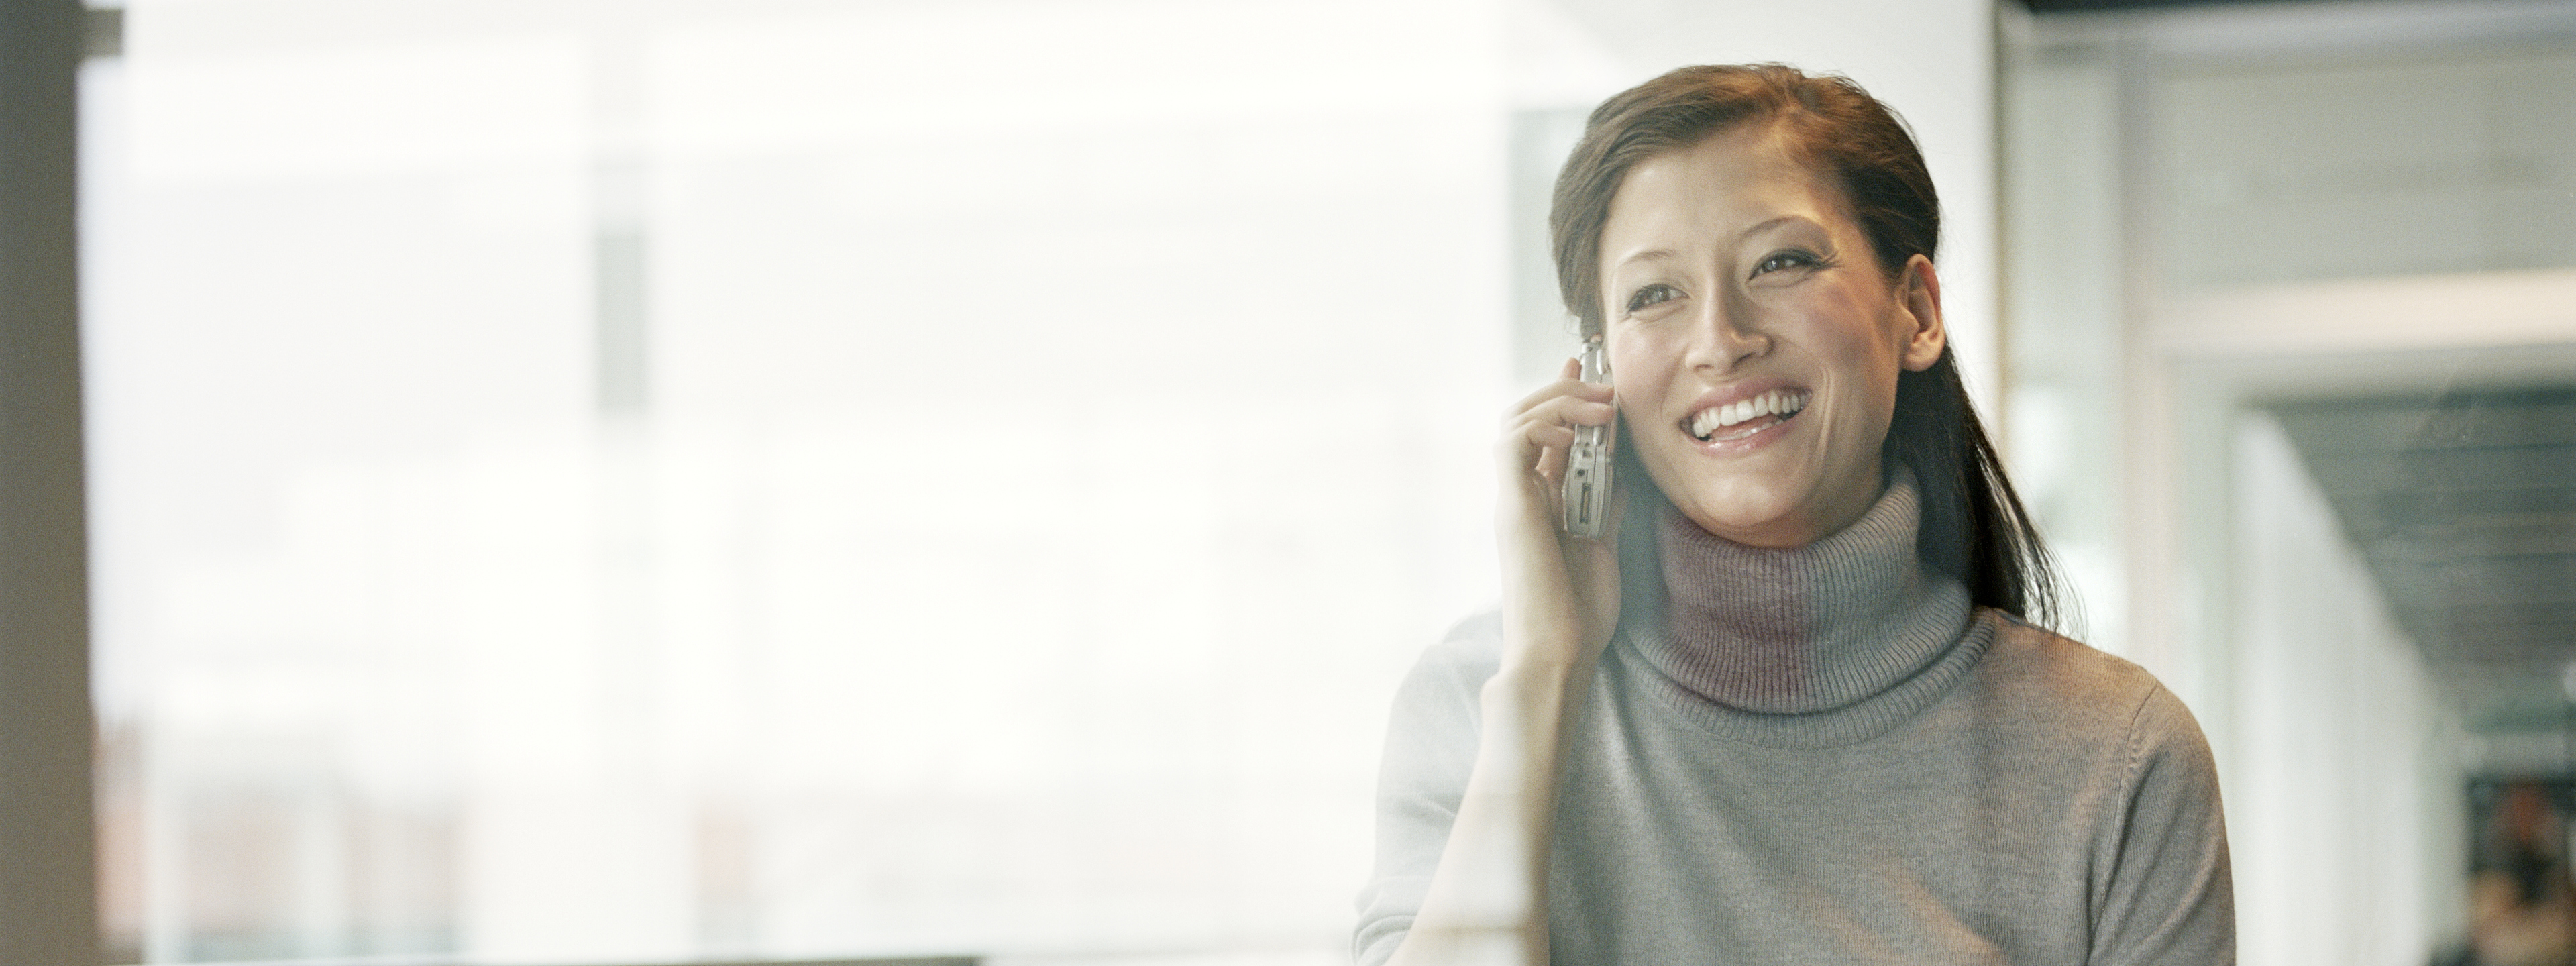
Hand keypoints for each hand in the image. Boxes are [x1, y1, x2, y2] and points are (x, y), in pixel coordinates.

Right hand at [1495, 357, 1626, 674]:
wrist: (1559, 651)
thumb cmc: (1578, 614)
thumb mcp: (1603, 549)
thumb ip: (1606, 511)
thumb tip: (1620, 479)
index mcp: (1542, 504)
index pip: (1547, 436)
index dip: (1565, 398)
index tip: (1592, 372)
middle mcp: (1522, 496)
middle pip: (1527, 418)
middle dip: (1564, 390)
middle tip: (1604, 382)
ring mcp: (1513, 499)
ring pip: (1516, 420)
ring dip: (1561, 401)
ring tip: (1603, 404)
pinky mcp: (1512, 504)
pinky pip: (1513, 442)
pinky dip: (1544, 424)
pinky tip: (1578, 430)